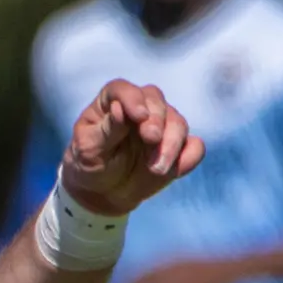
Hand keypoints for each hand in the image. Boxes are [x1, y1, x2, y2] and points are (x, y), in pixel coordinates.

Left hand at [60, 79, 201, 215]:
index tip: (139, 116)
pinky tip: (175, 171)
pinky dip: (189, 157)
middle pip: (156, 101)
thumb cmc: (89, 165)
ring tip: (156, 168)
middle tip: (152, 140)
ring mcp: (162, 126)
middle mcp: (141, 108)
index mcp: (112, 102)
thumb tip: (120, 109)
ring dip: (172, 143)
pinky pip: (194, 147)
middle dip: (157, 120)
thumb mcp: (88, 150)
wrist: (102, 192)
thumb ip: (106, 129)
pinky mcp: (177, 148)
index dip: (132, 98)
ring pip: (178, 123)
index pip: (122, 90)